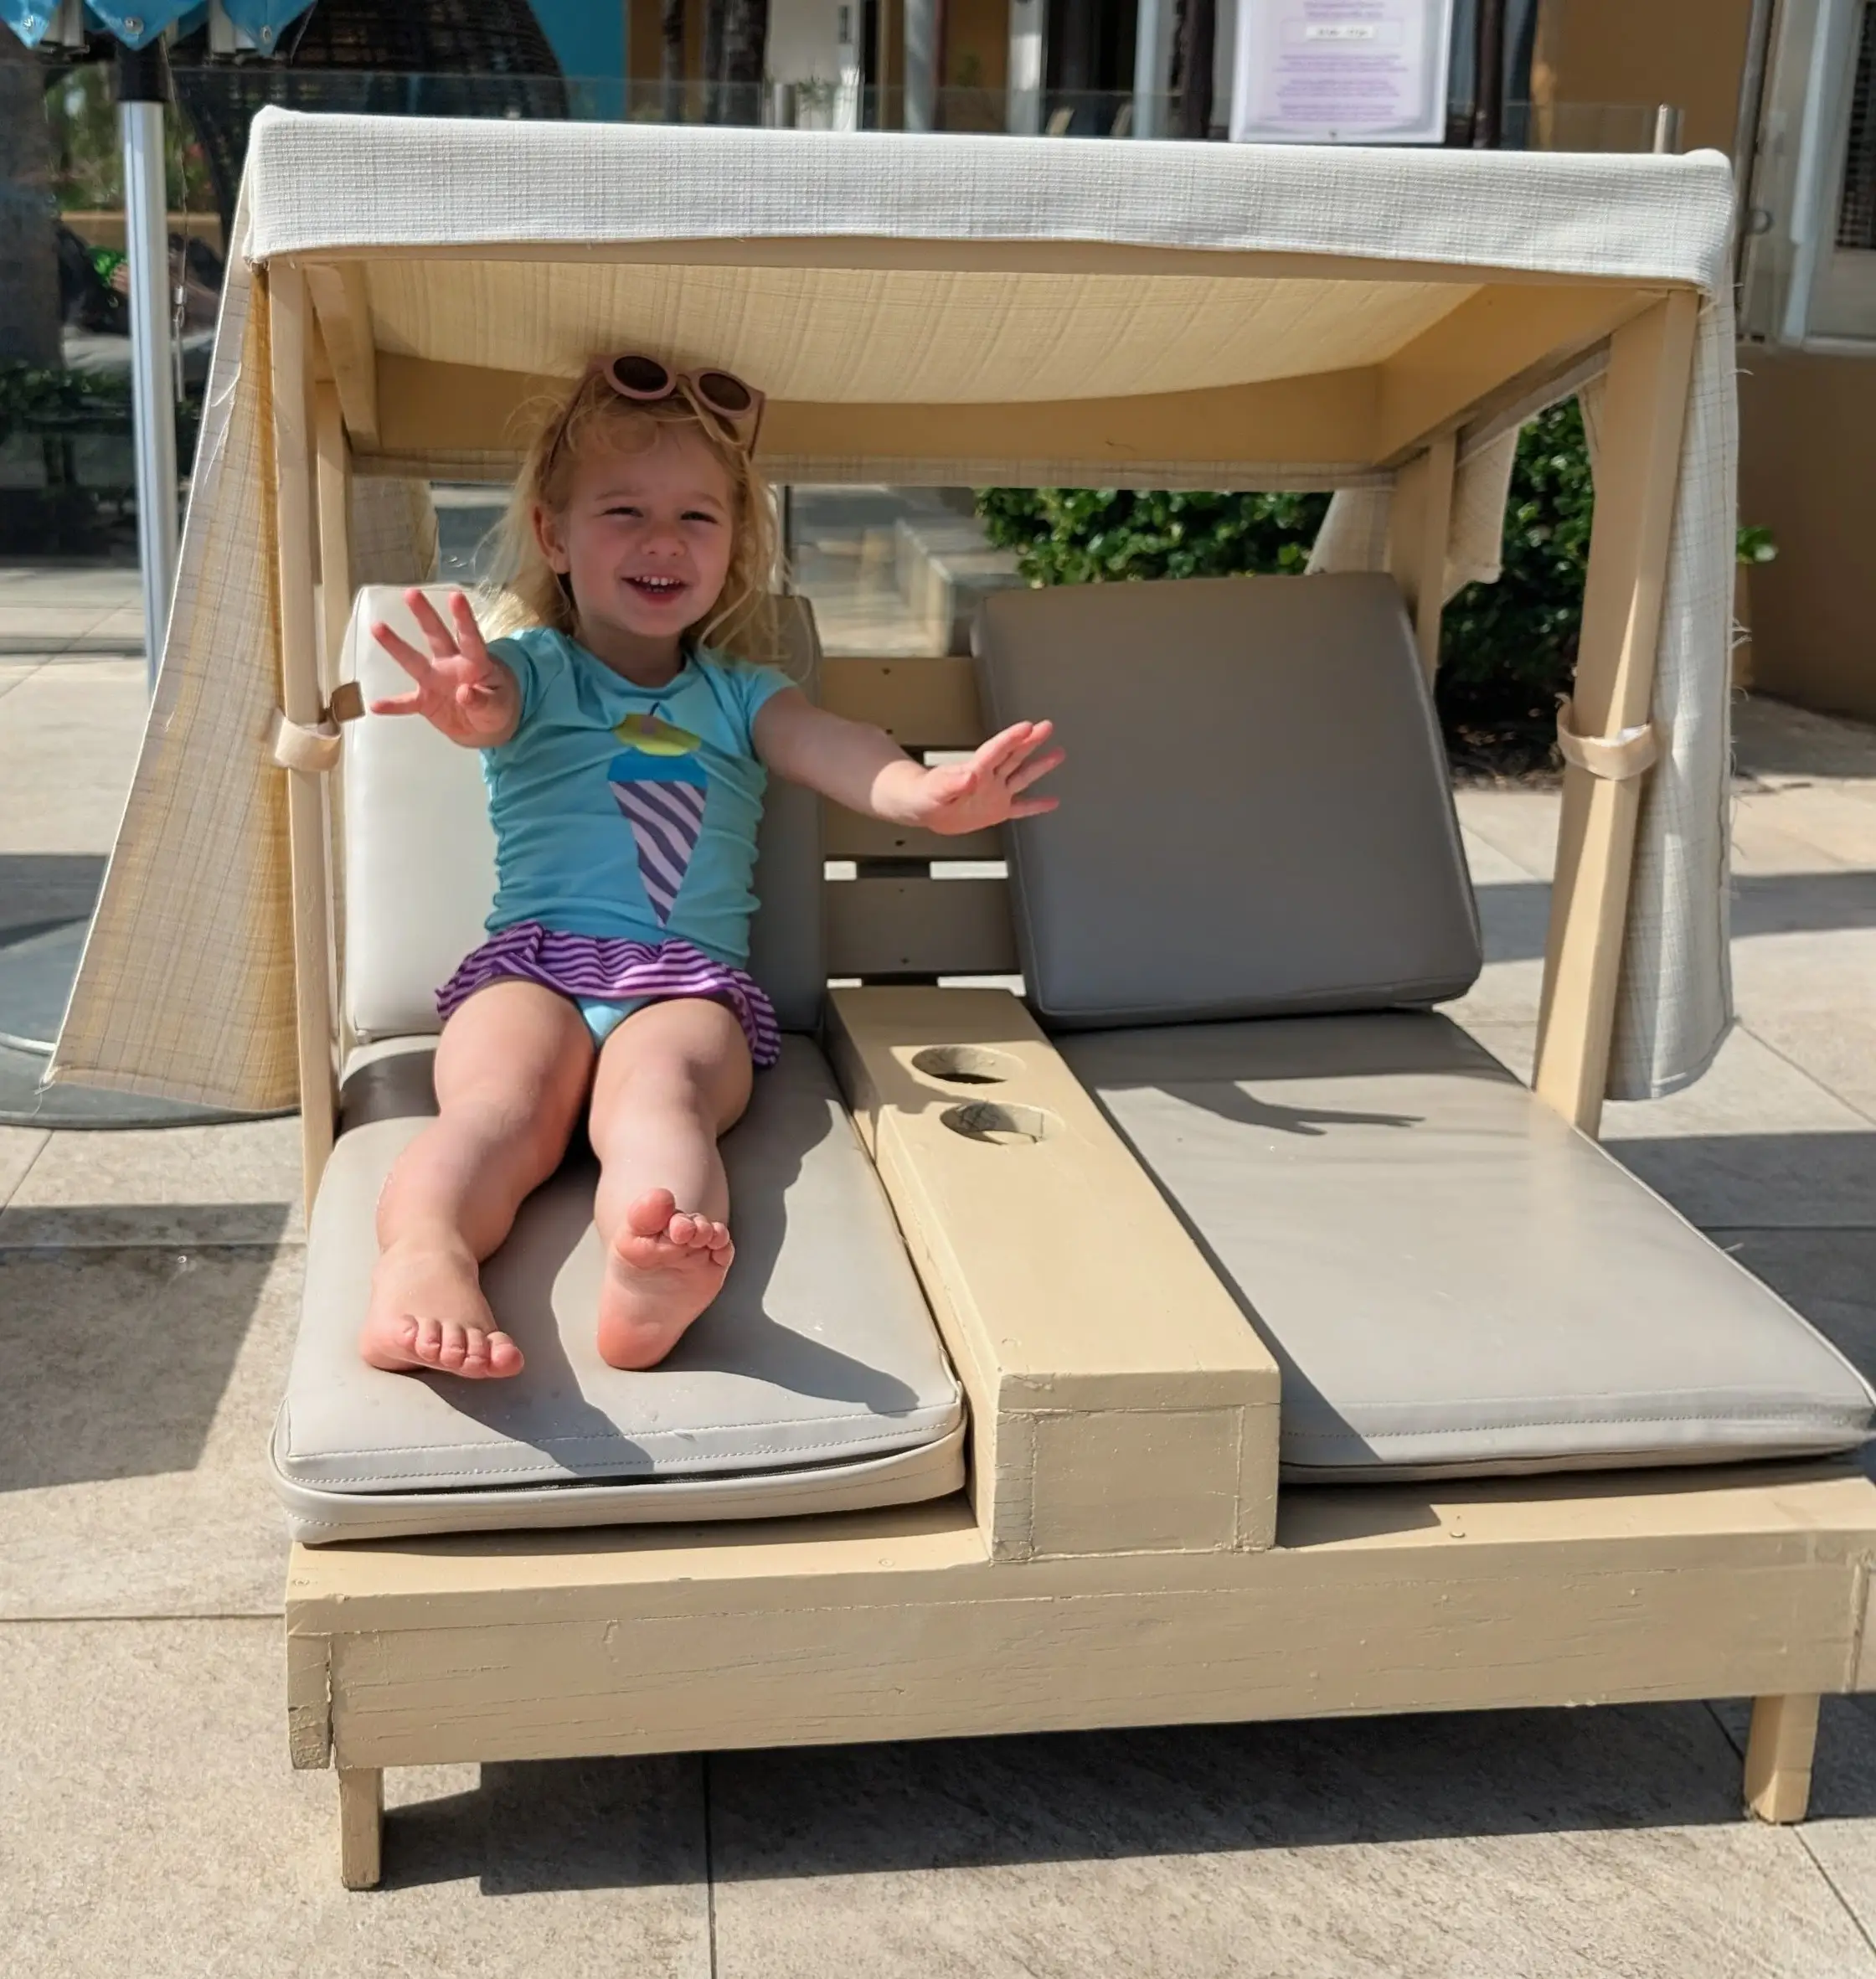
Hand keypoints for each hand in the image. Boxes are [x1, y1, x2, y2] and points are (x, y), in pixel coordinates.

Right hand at [368, 589, 517, 746]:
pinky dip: (393, 706)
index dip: (464, 618)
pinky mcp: (426, 702)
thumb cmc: (498, 706)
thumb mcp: (499, 705)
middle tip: (411, 593)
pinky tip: (375, 706)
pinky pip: (406, 703)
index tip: (456, 597)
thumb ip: (484, 700)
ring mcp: (436, 682)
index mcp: (475, 662)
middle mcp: (451, 665)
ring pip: (414, 662)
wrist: (487, 726)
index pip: (470, 637)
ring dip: (396, 646)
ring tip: (377, 627)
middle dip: (425, 615)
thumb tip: (464, 693)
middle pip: (437, 636)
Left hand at [907, 720, 1063, 835]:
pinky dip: (1036, 805)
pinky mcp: (996, 809)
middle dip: (1031, 741)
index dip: (1011, 739)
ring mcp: (995, 793)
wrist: (922, 807)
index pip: (996, 751)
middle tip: (1047, 726)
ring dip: (1039, 766)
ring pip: (1022, 776)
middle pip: (1014, 756)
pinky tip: (1052, 802)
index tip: (1028, 726)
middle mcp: (989, 778)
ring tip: (1058, 753)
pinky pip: (1020, 807)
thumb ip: (952, 783)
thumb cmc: (924, 795)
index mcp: (975, 770)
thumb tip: (970, 776)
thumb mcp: (935, 791)